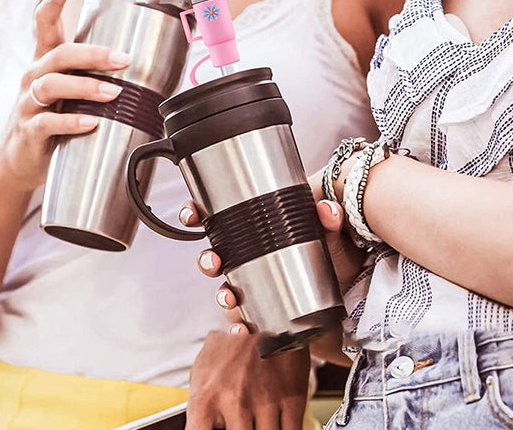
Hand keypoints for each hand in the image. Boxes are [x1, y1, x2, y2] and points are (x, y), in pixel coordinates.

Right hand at [0, 0, 129, 190]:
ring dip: (86, 87)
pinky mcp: (30, 131)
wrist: (20, 160)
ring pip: (51, 85)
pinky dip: (70, 121)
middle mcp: (34, 77)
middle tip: (123, 58)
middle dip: (92, 54)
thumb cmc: (53, 120)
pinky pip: (47, 123)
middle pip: (59, 55)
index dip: (53, 1)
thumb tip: (141, 70)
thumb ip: (93, 79)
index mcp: (46, 63)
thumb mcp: (69, 94)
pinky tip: (91, 123)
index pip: (45, 25)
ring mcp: (29, 104)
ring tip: (114, 93)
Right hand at [180, 173, 364, 333]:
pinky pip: (244, 317)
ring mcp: (253, 283)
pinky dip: (239, 324)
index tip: (191, 214)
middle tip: (214, 262)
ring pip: (224, 287)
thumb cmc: (329, 250)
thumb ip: (329, 218)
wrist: (347, 285)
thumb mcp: (328, 231)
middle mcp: (246, 256)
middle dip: (206, 259)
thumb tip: (327, 208)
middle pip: (214, 255)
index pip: (217, 217)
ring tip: (230, 298)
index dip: (196, 214)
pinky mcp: (263, 308)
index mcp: (253, 230)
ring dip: (221, 294)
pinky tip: (243, 328)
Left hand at [187, 331, 309, 429]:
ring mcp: (264, 400)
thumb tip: (199, 427)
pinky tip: (277, 423)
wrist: (270, 313)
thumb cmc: (234, 343)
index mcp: (206, 395)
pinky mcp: (291, 397)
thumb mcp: (203, 369)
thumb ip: (200, 405)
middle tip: (242, 423)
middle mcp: (234, 400)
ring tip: (258, 420)